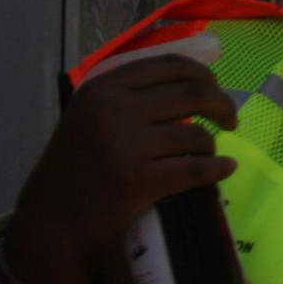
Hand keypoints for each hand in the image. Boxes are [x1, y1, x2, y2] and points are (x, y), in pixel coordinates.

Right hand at [2, 52, 238, 283]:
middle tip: (230, 119)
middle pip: (192, 94)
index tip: (216, 87)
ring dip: (211, 145)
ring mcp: (126, 146)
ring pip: (196, 135)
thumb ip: (130, 95)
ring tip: (208, 152)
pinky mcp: (138, 181)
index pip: (170, 65)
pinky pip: (196, 169)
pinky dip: (217, 169)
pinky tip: (225, 169)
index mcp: (103, 88)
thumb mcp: (90, 115)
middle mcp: (114, 110)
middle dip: (222, 105)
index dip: (203, 74)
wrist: (51, 218)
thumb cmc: (76, 165)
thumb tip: (196, 82)